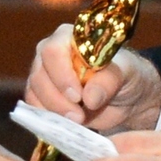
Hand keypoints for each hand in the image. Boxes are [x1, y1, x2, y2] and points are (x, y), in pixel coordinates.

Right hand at [26, 35, 160, 132]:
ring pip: (35, 92)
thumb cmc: (126, 76)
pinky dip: (48, 117)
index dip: (61, 75)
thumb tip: (89, 98)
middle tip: (79, 116)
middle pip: (39, 75)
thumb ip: (108, 81)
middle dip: (57, 99)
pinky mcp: (41, 95)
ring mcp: (43, 74)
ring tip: (78, 120)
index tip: (78, 96)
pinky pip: (34, 106)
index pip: (53, 51)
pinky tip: (66, 123)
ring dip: (54, 111)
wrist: (126, 98)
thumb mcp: (125, 74)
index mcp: (70, 38)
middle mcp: (51, 53)